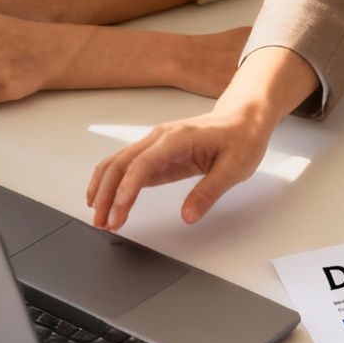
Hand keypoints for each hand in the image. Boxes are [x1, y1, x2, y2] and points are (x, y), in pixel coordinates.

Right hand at [86, 104, 275, 229]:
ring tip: (99, 217)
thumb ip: (209, 192)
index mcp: (177, 138)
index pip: (142, 164)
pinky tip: (105, 199)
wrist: (244, 119)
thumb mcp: (235, 168)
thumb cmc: (241, 138)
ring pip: (117, 164)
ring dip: (103, 190)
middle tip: (102, 223)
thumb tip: (188, 215)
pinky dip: (112, 183)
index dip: (126, 190)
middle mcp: (160, 138)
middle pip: (121, 164)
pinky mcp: (156, 154)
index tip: (117, 214)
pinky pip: (126, 167)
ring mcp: (155, 145)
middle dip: (106, 194)